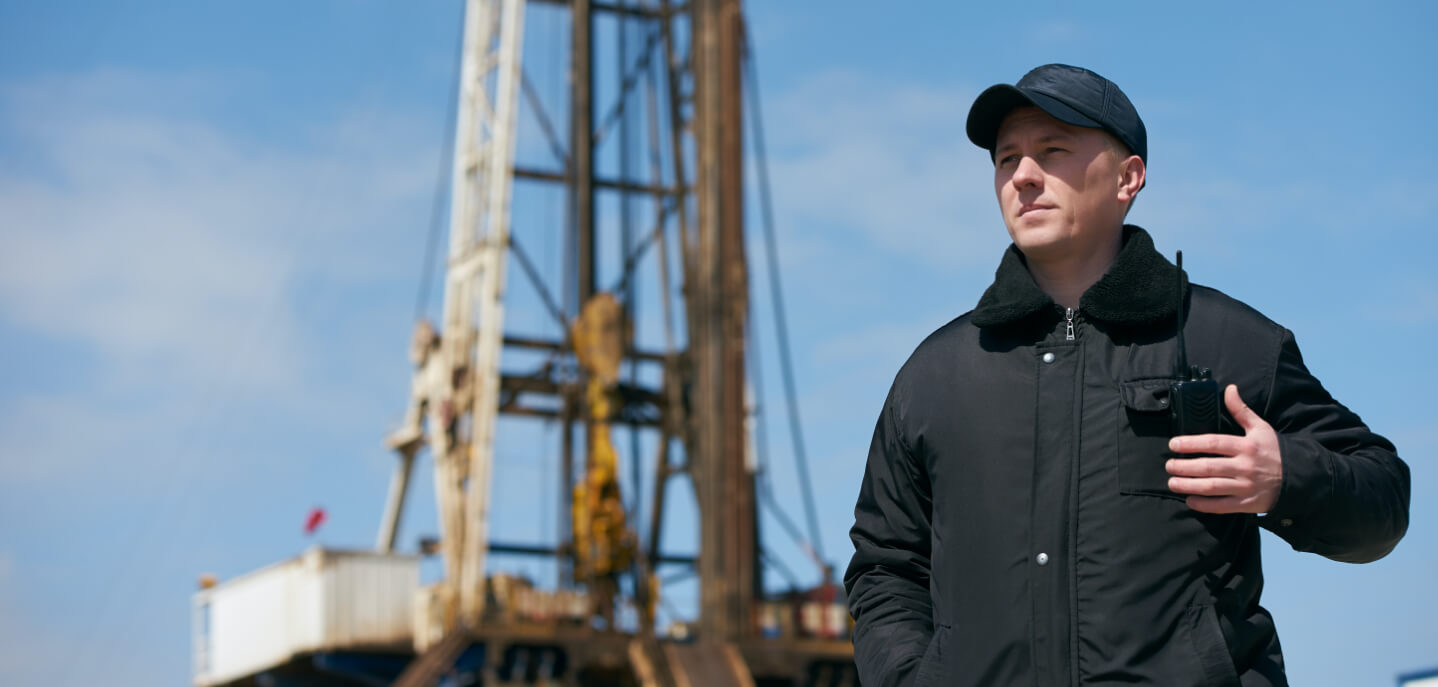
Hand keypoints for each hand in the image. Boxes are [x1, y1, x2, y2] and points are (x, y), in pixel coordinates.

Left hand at [1165, 384, 1282, 513]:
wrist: (1299, 478)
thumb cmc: (1275, 451)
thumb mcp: (1260, 428)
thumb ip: (1241, 410)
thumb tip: (1229, 389)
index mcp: (1246, 446)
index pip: (1213, 443)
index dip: (1191, 444)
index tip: (1173, 444)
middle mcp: (1245, 466)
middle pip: (1208, 467)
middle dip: (1184, 467)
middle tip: (1169, 465)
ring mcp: (1246, 486)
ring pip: (1212, 487)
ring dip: (1189, 485)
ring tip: (1172, 482)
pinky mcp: (1248, 503)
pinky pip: (1222, 506)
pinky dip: (1204, 505)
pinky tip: (1190, 500)